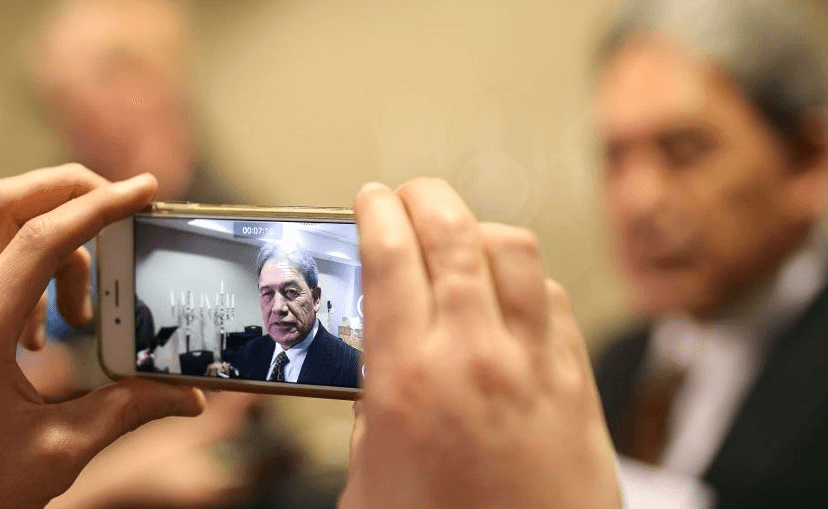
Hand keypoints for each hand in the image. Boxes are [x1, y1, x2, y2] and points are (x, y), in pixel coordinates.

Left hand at [0, 164, 204, 507]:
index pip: (44, 238)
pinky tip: (36, 335)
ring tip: (76, 313)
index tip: (145, 191)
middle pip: (1, 202)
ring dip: (48, 243)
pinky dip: (22, 273)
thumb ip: (126, 412)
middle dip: (70, 194)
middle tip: (122, 212)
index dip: (102, 206)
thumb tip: (188, 397)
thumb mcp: (54, 452)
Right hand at [342, 179, 620, 508]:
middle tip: (409, 195)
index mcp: (410, 379)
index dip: (376, 214)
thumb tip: (380, 370)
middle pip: (454, 234)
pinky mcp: (577, 383)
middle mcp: (475, 356)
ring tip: (460, 236)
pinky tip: (510, 295)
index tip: (370, 199)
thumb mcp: (372, 482)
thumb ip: (372, 414)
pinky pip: (553, 300)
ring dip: (481, 229)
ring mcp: (534, 364)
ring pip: (515, 251)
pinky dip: (528, 280)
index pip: (389, 258)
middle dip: (426, 197)